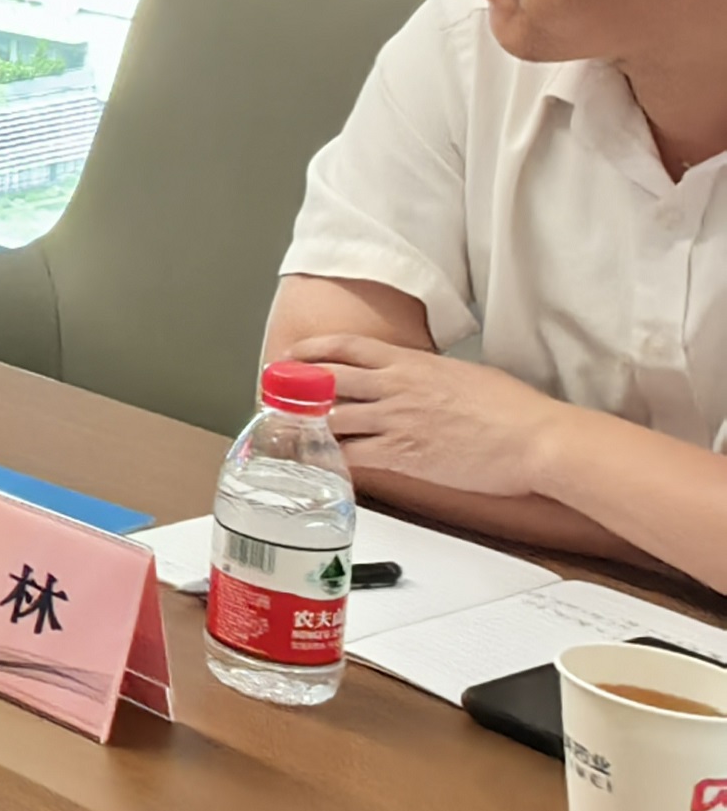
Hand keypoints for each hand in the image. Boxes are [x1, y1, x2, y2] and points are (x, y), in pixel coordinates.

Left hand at [300, 334, 565, 497]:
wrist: (536, 440)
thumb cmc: (514, 410)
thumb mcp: (465, 375)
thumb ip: (430, 375)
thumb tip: (418, 378)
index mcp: (412, 363)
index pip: (347, 347)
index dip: (311, 349)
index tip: (291, 355)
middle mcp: (396, 387)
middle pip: (327, 379)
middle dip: (294, 387)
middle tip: (274, 395)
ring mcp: (396, 420)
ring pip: (331, 418)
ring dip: (306, 425)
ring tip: (287, 432)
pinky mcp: (403, 454)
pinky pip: (352, 457)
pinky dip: (331, 460)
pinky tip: (320, 464)